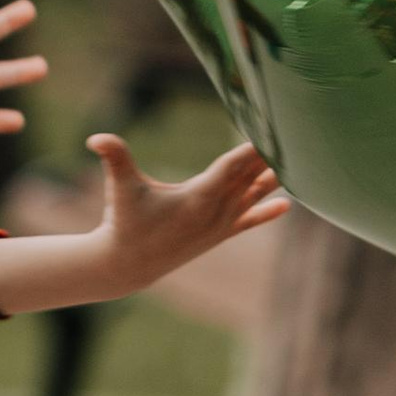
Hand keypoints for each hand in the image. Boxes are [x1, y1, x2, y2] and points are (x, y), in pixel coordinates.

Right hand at [0, 134, 287, 316]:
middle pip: (251, 175)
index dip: (255, 146)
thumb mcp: (120, 188)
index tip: (274, 130)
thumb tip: (95, 138)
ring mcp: (219, 225)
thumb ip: (114, 158)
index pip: (234, 165)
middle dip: (271, 153)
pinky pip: (248, 221)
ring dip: (274, 177)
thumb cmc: (124, 222)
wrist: (128, 265)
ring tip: (300, 160)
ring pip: (254, 195)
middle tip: (295, 131)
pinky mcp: (216, 235)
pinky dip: (266, 212)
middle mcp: (216, 211)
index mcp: (199, 196)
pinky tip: (286, 206)